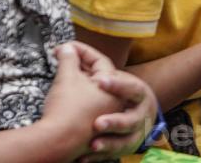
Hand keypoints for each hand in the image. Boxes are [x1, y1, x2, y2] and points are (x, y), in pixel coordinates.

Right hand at [39, 42, 126, 160]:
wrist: (60, 140)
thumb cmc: (66, 107)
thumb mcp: (66, 76)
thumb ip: (68, 58)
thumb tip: (67, 48)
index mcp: (113, 89)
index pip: (99, 60)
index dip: (80, 49)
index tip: (62, 47)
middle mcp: (114, 102)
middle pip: (97, 75)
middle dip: (78, 64)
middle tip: (60, 58)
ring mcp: (105, 116)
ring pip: (93, 91)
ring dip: (77, 79)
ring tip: (61, 73)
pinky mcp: (94, 126)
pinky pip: (88, 104)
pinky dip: (77, 94)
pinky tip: (64, 91)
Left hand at [71, 44, 157, 160]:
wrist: (139, 110)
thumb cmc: (116, 89)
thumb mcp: (100, 74)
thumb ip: (81, 62)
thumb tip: (61, 48)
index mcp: (137, 93)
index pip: (131, 88)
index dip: (116, 85)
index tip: (98, 81)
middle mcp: (138, 116)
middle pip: (130, 121)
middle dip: (113, 122)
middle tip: (97, 123)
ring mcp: (131, 134)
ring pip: (122, 142)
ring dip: (107, 143)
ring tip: (92, 145)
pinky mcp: (122, 146)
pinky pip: (111, 154)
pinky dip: (97, 156)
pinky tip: (83, 158)